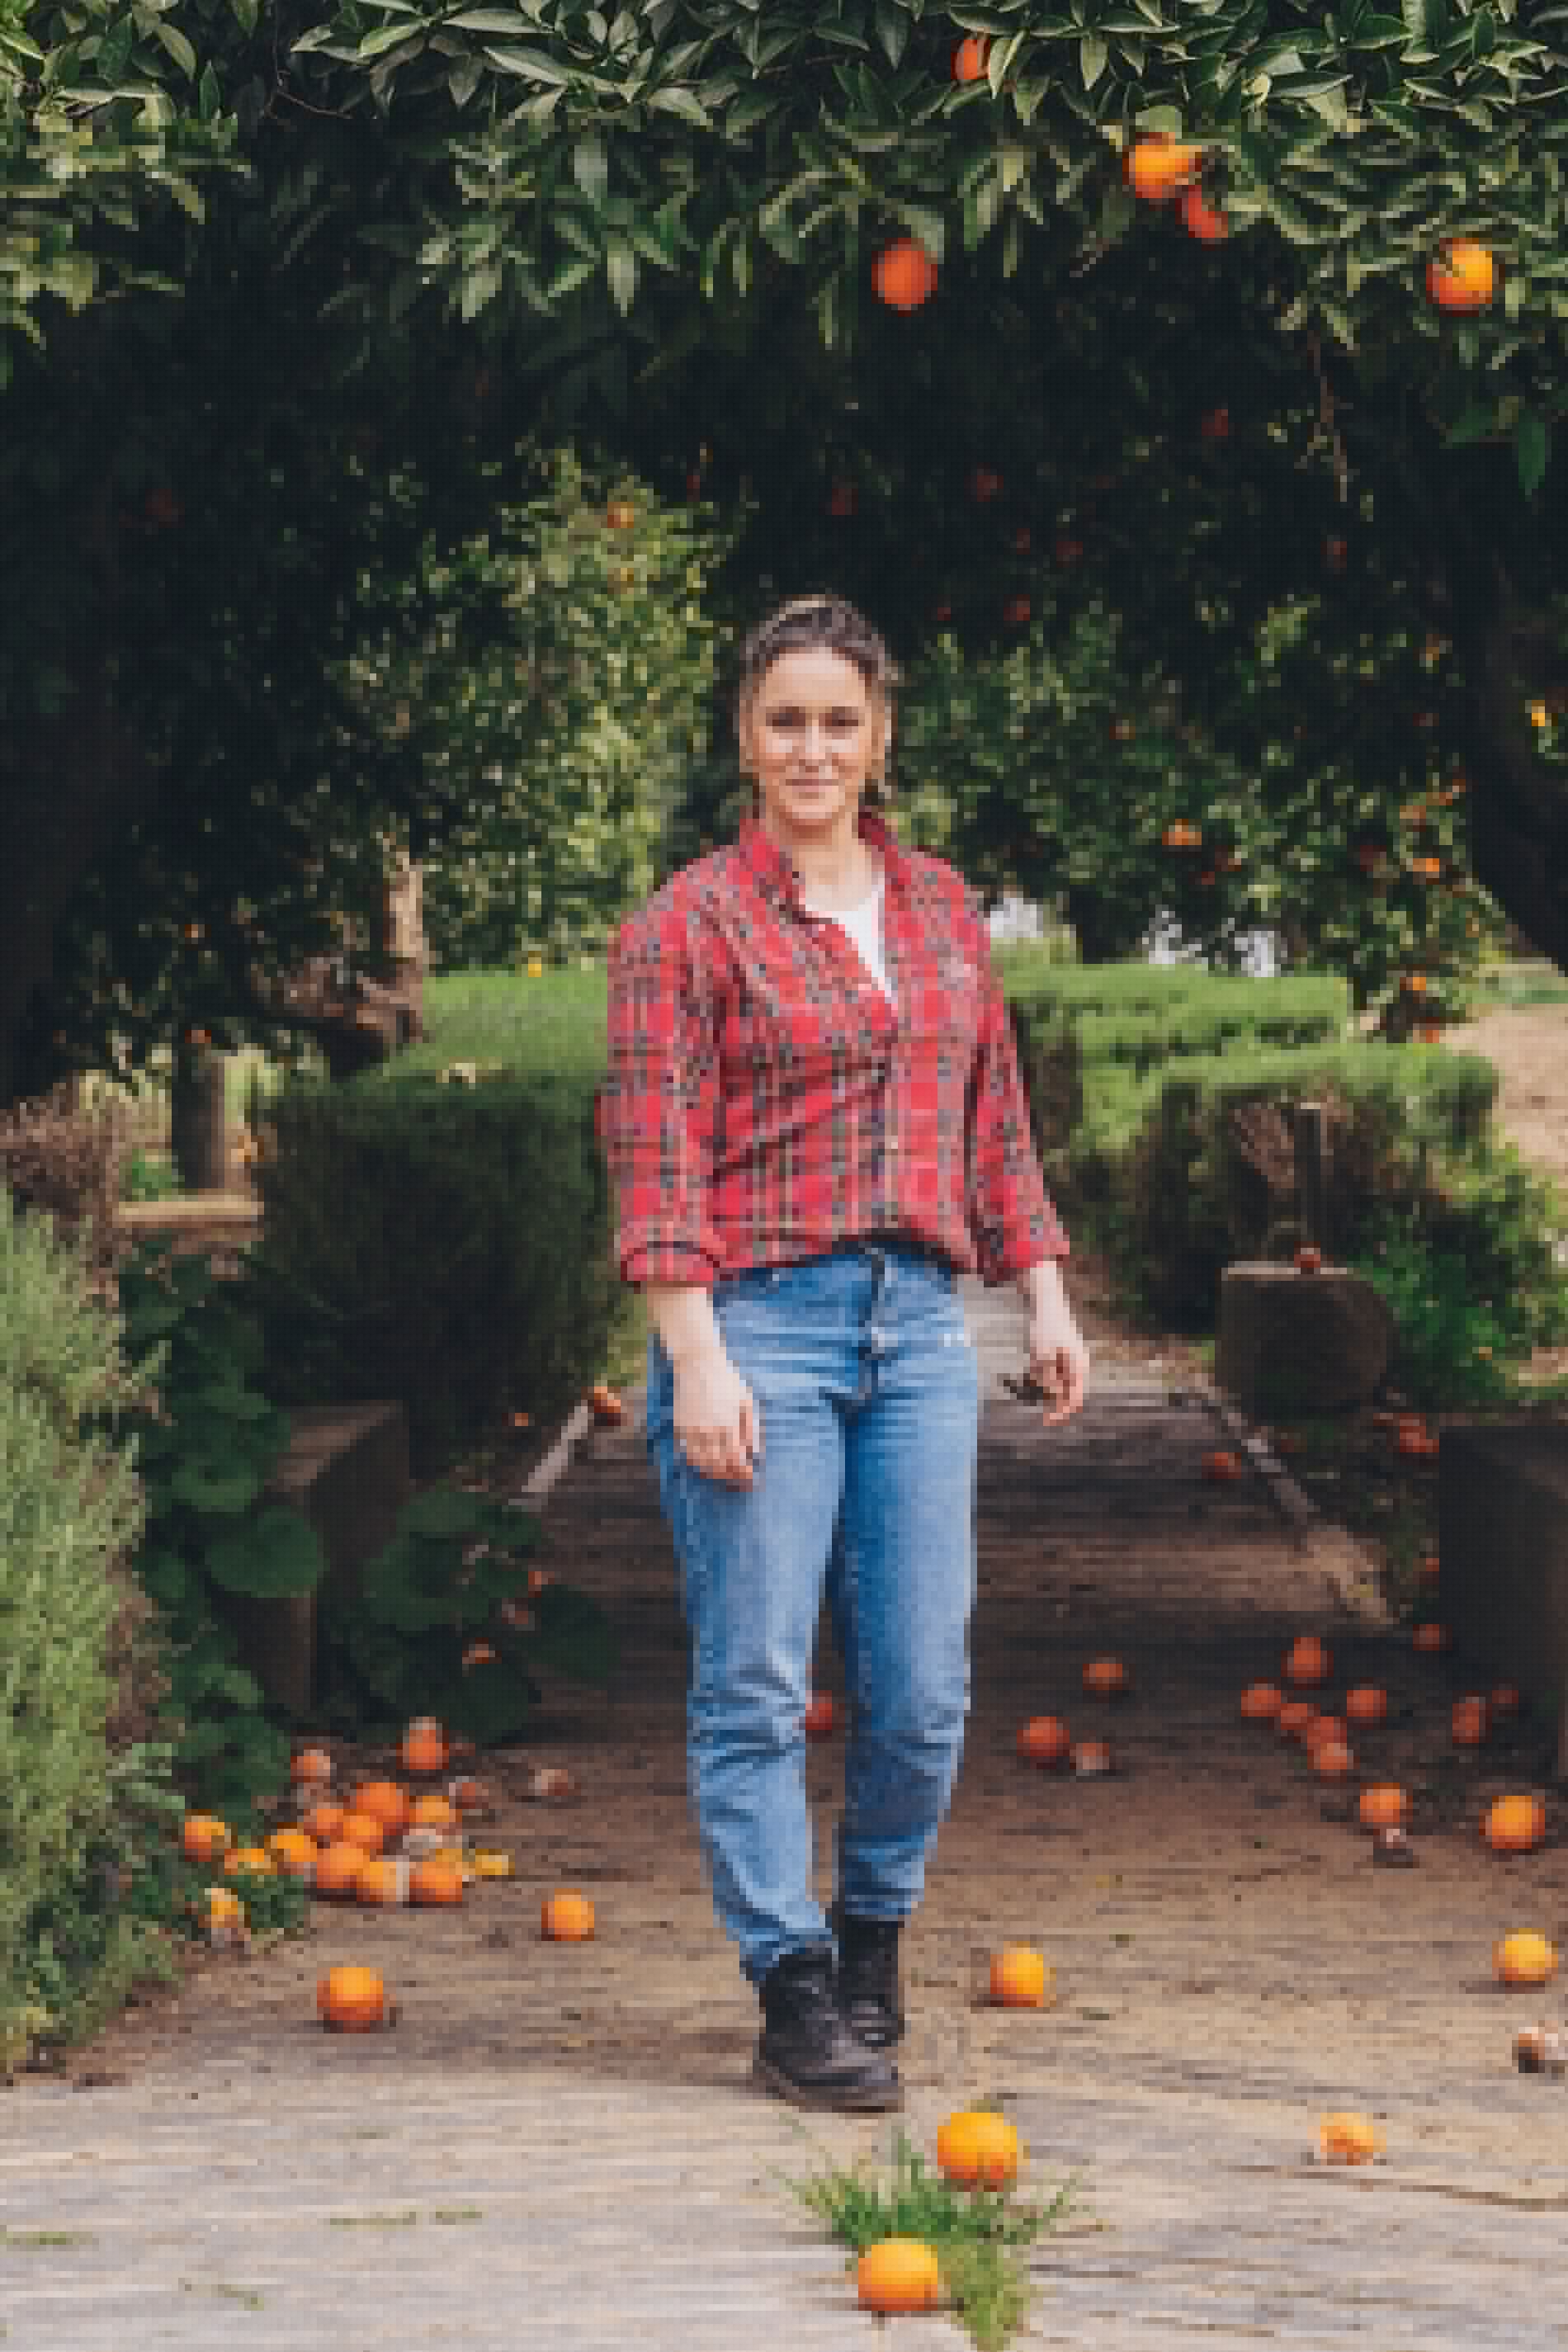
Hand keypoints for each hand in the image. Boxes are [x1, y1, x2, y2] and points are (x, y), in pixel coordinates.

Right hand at [673, 1349, 762, 1485]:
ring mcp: (692, 1430)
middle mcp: (709, 1431)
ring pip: (702, 1464)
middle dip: (730, 1477)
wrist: (697, 1363)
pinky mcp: (680, 1427)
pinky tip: (706, 1463)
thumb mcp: (746, 1400)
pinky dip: (697, 1463)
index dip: (743, 1473)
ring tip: (723, 1474)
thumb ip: (751, 1428)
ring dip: (714, 1473)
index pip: (736, 1460)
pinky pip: (687, 1454)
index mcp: (729, 1425)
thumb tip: (753, 1453)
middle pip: (719, 1466)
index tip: (749, 1477)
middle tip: (738, 1480)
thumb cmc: (726, 1380)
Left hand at [1016, 1310, 1088, 1425]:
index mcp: (1077, 1366)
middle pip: (1068, 1392)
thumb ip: (1047, 1376)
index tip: (1048, 1421)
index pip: (1074, 1397)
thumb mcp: (1042, 1355)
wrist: (1046, 1304)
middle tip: (1044, 1419)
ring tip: (1035, 1367)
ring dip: (1046, 1385)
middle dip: (1055, 1403)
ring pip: (1058, 1382)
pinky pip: (1053, 1372)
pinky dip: (1043, 1373)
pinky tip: (1036, 1361)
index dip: (1062, 1411)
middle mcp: (1077, 1365)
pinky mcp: (1062, 1355)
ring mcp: (1071, 1360)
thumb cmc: (1045, 1329)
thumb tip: (1051, 1394)